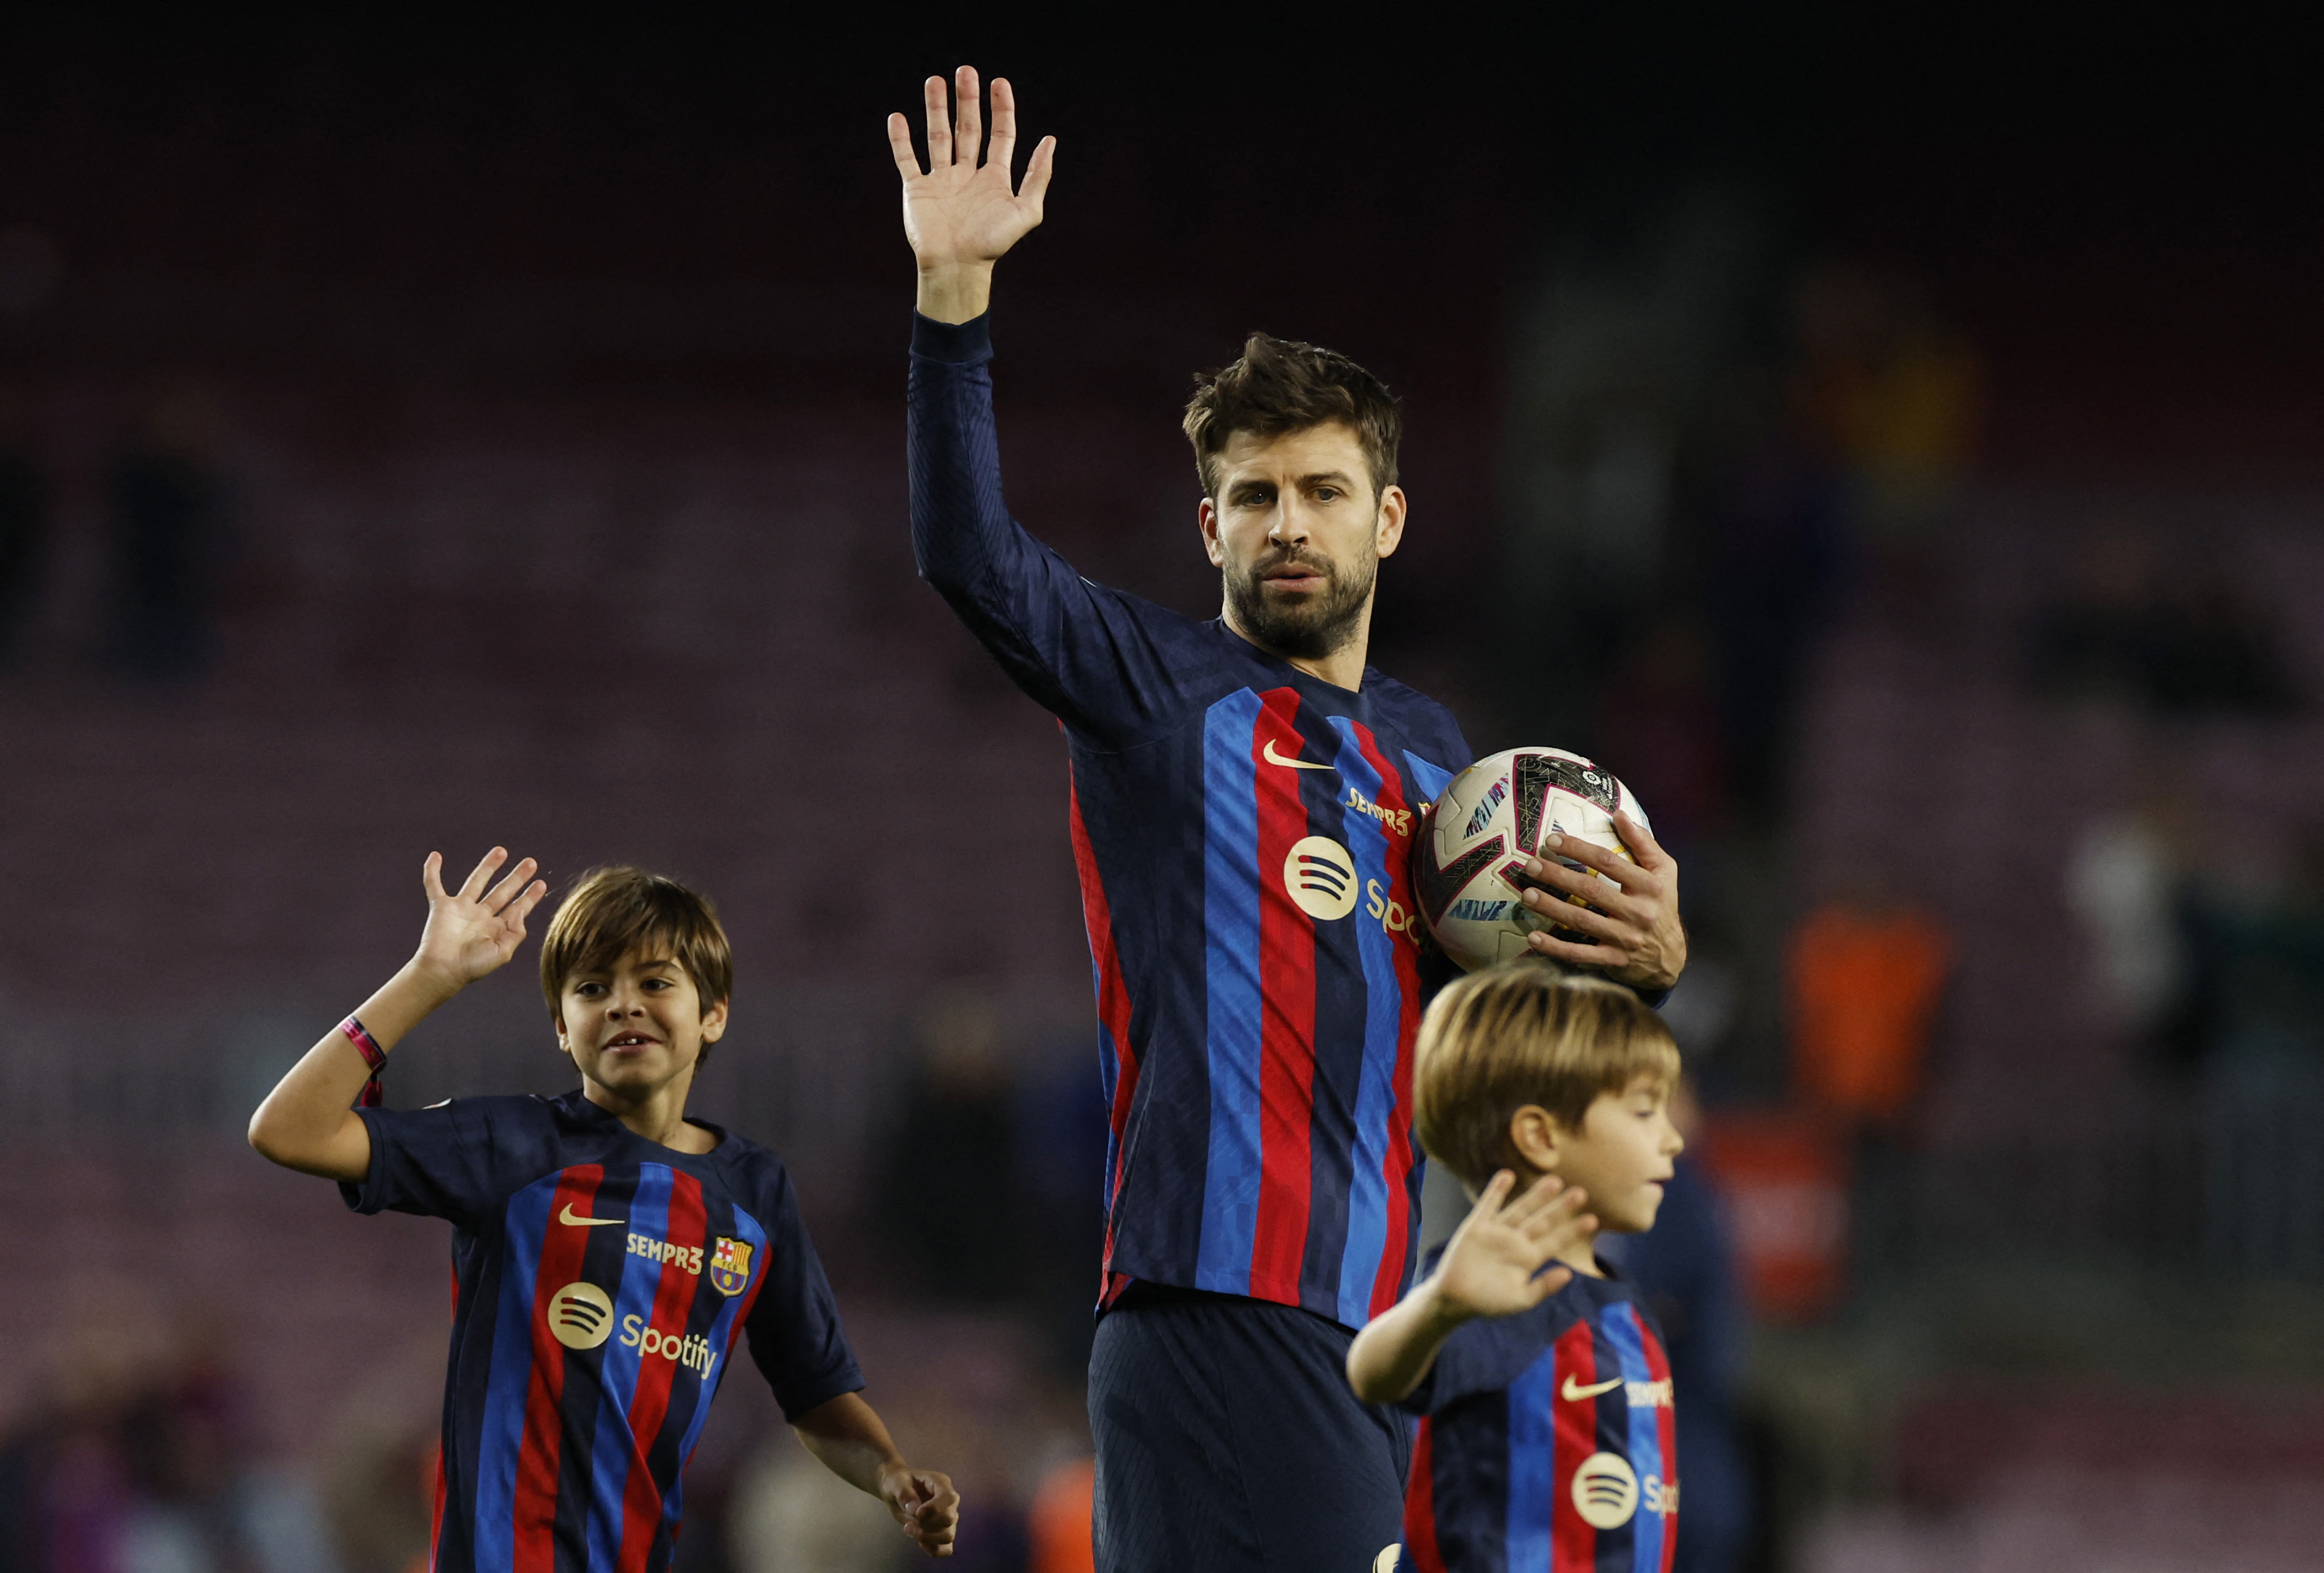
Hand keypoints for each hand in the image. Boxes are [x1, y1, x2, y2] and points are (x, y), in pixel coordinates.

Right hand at [411, 848, 547, 990]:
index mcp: (496, 929)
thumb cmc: (472, 967)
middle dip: (517, 877)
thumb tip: (520, 909)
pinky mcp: (442, 907)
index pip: (517, 908)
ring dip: (488, 866)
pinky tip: (435, 856)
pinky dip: (432, 871)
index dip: (530, 896)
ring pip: (476, 881)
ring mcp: (461, 910)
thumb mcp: (503, 952)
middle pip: (502, 891)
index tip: (542, 883)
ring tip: (502, 851)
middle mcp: (480, 917)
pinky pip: (434, 885)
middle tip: (531, 862)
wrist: (443, 971)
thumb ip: (516, 931)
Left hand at [878, 1463, 960, 1558]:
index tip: (917, 1513)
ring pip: (949, 1536)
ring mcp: (946, 1518)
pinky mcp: (941, 1532)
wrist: (896, 1491)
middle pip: (950, 1519)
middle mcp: (948, 1501)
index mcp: (941, 1484)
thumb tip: (914, 1510)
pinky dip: (934, 1550)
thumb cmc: (898, 1482)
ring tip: (909, 1530)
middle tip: (907, 1524)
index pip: (949, 1498)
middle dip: (926, 1526)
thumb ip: (904, 1494)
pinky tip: (921, 1544)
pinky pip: (947, 1549)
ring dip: (927, 1538)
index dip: (935, 1509)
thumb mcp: (896, 1483)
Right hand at [888, 66, 1055, 321]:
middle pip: (968, 128)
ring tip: (934, 81)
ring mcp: (941, 180)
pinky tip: (898, 117)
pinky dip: (901, 139)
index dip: (1001, 108)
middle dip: (967, 100)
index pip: (1000, 134)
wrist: (957, 268)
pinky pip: (907, 159)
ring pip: (938, 136)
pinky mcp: (917, 189)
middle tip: (965, 71)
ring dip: (936, 108)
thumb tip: (1050, 140)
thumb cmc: (992, 244)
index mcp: (994, 177)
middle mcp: (968, 174)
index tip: (998, 83)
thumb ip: (1037, 176)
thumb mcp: (1025, 211)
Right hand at [1433, 1170, 1592, 1320]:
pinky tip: (1507, 1175)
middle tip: (1581, 1192)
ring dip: (1536, 1195)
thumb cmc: (1488, 1303)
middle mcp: (1516, 1242)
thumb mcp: (1520, 1300)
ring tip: (1554, 1180)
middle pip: (1543, 1221)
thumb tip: (1569, 1273)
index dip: (1573, 1231)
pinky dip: (1497, 1190)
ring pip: (1521, 1209)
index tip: (1593, 1220)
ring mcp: (1498, 1232)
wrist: (1454, 1299)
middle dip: (1561, 1208)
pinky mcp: (1477, 1226)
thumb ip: (1544, 1287)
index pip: (1556, 1241)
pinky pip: (1489, 1205)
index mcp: (1528, 1259)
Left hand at [1518, 811, 1686, 989]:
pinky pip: (1579, 954)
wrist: (1671, 957)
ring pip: (1581, 920)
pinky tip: (1533, 938)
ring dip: (1551, 908)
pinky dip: (1555, 948)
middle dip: (1558, 876)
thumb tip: (1619, 814)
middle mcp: (1638, 912)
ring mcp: (1625, 938)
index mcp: (1649, 886)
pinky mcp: (1613, 961)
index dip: (1579, 849)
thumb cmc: (1662, 905)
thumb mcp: (1664, 872)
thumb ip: (1643, 843)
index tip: (1552, 840)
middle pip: (1591, 890)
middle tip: (1531, 865)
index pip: (1609, 862)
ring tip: (1527, 895)